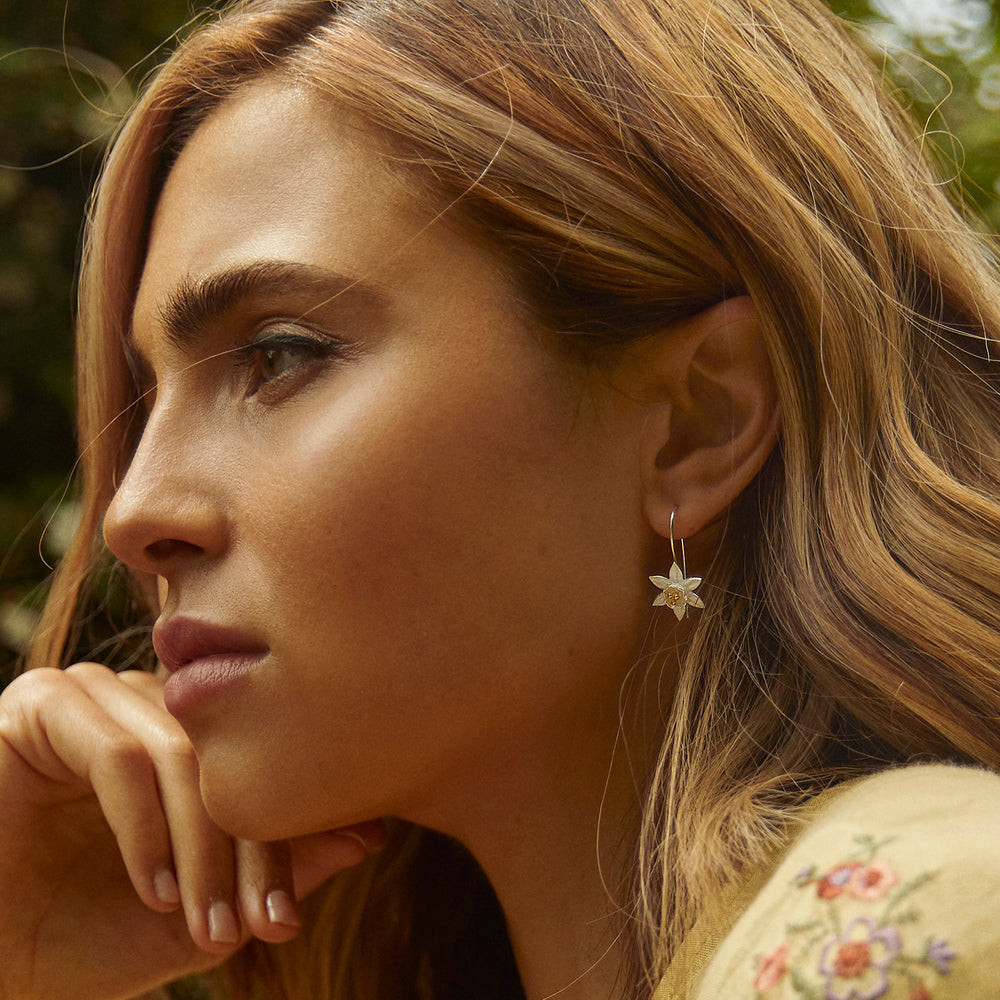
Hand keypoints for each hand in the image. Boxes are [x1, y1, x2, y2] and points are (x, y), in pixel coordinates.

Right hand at [0, 663, 381, 999]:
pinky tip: (156, 892)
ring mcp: (93, 695)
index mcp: (181, 736)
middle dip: (252, 849)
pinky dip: (145, 830)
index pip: (257, 763)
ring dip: (204, 849)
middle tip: (268, 925)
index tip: (299, 913)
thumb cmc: (79, 937)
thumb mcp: (199, 912)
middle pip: (227, 757)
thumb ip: (277, 869)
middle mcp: (141, 702)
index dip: (287, 837)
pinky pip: (118, 758)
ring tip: (210, 927)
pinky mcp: (40, 705)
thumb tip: (370, 833)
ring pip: (180, 756)